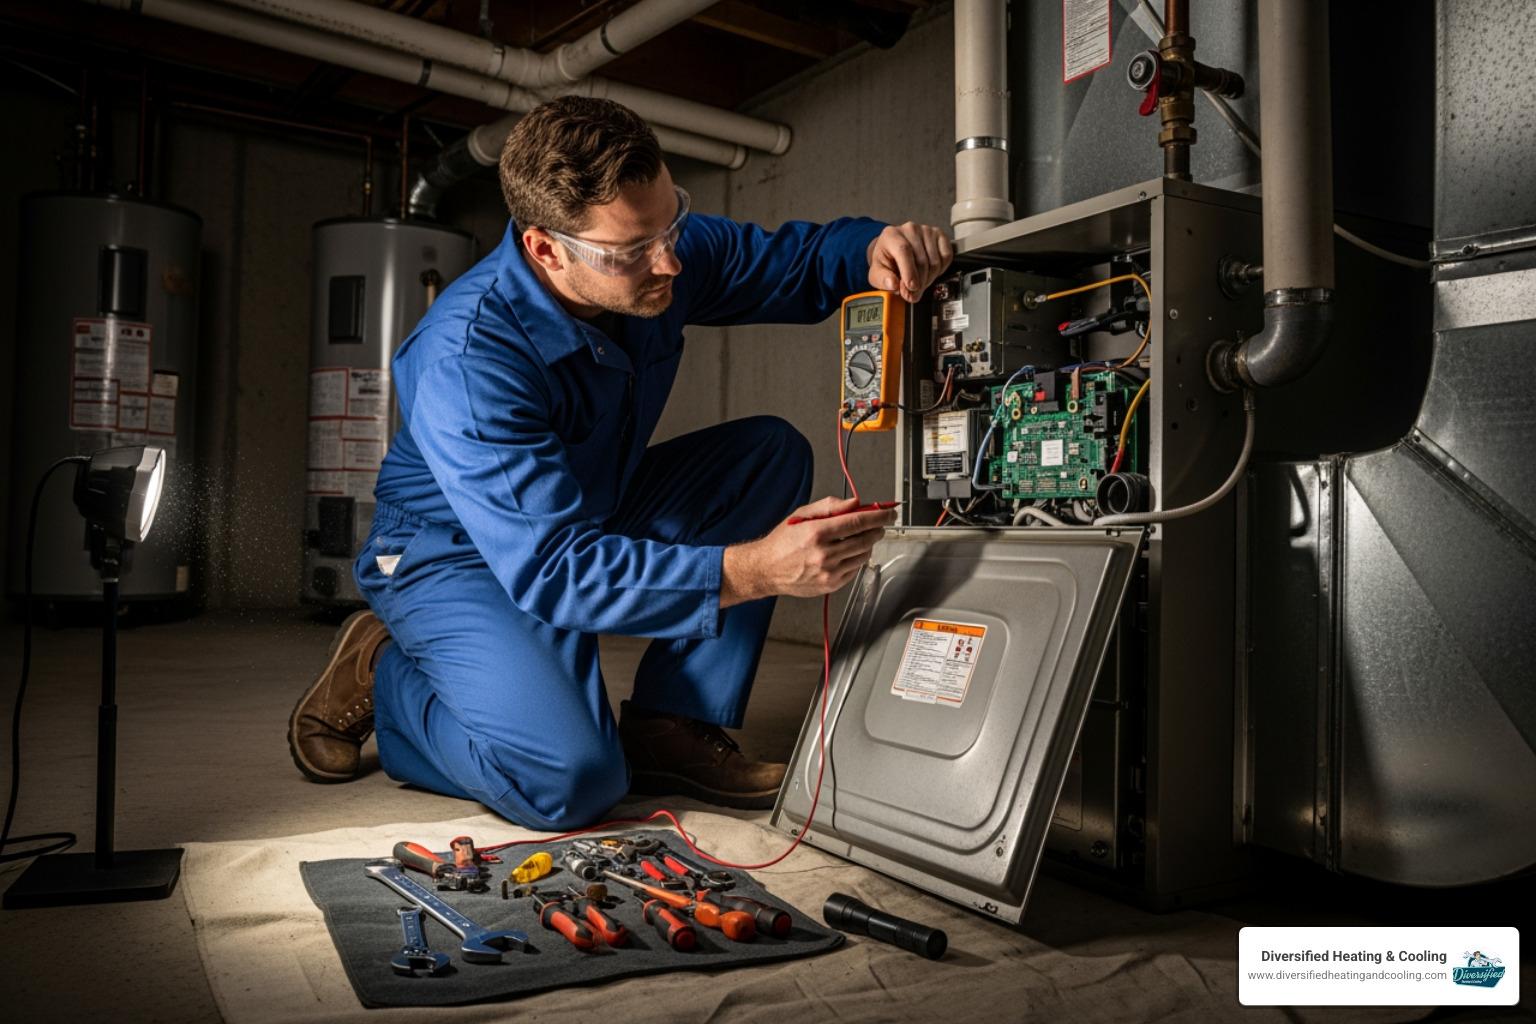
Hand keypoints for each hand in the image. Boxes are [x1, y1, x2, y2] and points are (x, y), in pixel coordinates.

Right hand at [720, 497, 896, 607]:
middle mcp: (824, 554)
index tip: (889, 512)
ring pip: (864, 555)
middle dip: (877, 529)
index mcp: (817, 532)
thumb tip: (855, 503)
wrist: (766, 569)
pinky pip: (855, 569)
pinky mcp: (830, 584)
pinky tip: (847, 552)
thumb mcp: (801, 515)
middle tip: (878, 524)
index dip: (879, 515)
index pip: (858, 522)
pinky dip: (857, 558)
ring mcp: (828, 572)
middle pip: (866, 539)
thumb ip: (830, 506)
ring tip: (859, 538)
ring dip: (868, 544)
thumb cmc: (782, 541)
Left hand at [867, 222, 953, 302]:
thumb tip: (893, 284)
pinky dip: (940, 270)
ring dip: (929, 279)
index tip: (911, 287)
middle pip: (921, 260)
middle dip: (919, 283)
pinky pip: (946, 256)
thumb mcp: (877, 273)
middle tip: (913, 294)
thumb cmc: (887, 260)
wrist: (894, 249)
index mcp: (891, 235)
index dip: (909, 271)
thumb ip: (883, 280)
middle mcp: (910, 229)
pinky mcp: (939, 235)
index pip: (904, 250)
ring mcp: (926, 231)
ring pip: (935, 262)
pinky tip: (930, 272)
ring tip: (919, 283)